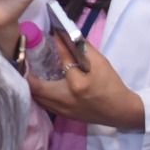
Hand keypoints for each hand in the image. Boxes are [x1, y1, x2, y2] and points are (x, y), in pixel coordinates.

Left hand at [28, 41, 143, 129]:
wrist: (120, 110)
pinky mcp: (63, 115)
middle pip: (36, 86)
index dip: (58, 45)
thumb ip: (83, 49)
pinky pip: (44, 104)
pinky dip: (39, 93)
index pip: (63, 61)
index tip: (53, 34)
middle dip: (29, 71)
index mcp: (78, 85)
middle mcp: (66, 99)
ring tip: (31, 70)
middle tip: (29, 58)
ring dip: (31, 84)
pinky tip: (40, 84)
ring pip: (37, 97)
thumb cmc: (112, 86)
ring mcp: (63, 110)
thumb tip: (68, 35)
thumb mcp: (101, 64)